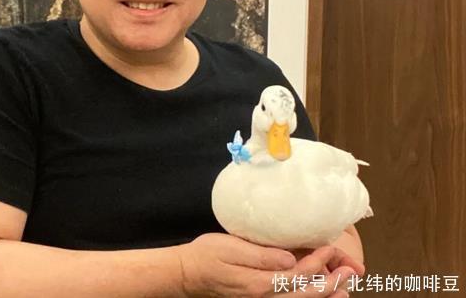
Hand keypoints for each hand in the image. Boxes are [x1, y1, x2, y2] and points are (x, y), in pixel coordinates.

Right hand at [176, 233, 355, 297]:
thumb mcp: (230, 248)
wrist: (188, 274)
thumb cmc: (206, 256)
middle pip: (304, 293)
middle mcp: (264, 296)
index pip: (297, 275)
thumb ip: (261, 256)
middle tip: (352, 273)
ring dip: (323, 294)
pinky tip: (317, 292)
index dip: (317, 262)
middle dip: (330, 283)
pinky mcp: (258, 297)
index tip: (331, 248)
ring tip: (344, 288)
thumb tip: (290, 258)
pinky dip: (306, 296)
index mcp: (260, 282)